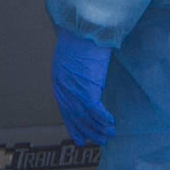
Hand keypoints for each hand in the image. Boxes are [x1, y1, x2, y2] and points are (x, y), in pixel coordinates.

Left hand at [51, 27, 115, 145]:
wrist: (85, 28)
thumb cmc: (82, 38)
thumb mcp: (73, 58)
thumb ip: (75, 73)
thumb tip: (85, 80)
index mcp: (58, 80)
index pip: (65, 109)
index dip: (74, 125)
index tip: (80, 137)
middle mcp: (63, 87)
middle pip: (75, 116)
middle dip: (87, 130)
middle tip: (98, 140)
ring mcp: (73, 89)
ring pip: (85, 116)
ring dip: (98, 127)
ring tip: (107, 135)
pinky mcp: (86, 87)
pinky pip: (95, 110)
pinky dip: (103, 119)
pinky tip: (110, 124)